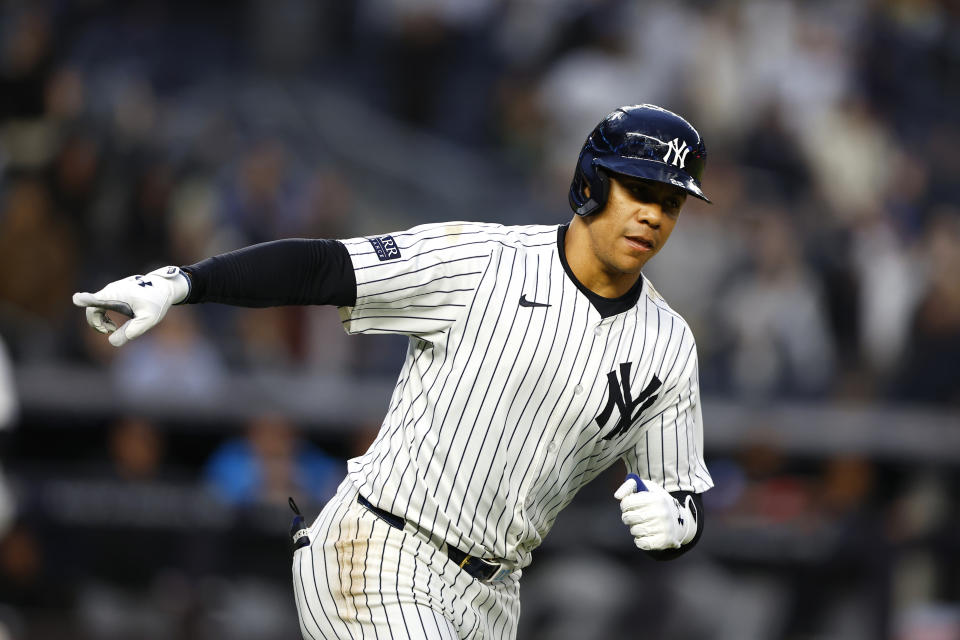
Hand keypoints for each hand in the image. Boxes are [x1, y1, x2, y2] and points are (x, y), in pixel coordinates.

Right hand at [72, 266, 189, 346]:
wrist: (164, 288)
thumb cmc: (157, 302)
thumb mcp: (148, 319)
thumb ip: (132, 331)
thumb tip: (112, 342)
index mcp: (117, 295)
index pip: (97, 298)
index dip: (85, 300)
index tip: (76, 298)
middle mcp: (110, 291)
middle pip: (92, 309)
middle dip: (96, 323)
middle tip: (109, 331)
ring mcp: (110, 291)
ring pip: (95, 308)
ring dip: (100, 321)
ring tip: (112, 328)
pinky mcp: (112, 293)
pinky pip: (99, 306)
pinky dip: (102, 317)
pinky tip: (112, 325)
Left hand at [614, 474, 696, 549]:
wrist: (680, 520)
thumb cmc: (656, 503)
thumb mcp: (647, 488)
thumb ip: (630, 486)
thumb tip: (617, 496)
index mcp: (656, 499)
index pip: (627, 502)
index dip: (625, 505)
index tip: (630, 506)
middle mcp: (661, 513)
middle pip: (627, 518)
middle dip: (628, 517)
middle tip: (635, 516)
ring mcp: (663, 528)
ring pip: (634, 531)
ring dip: (635, 528)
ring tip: (643, 524)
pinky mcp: (663, 541)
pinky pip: (641, 543)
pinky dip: (640, 540)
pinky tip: (646, 534)